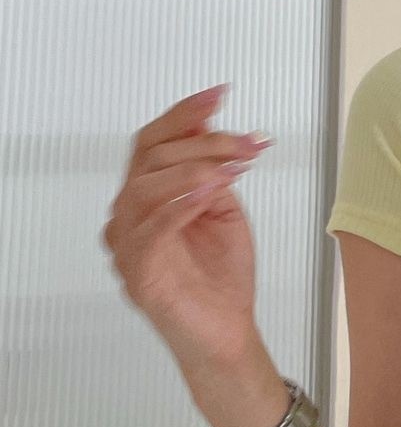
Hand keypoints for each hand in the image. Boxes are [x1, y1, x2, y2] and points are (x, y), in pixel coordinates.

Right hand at [102, 84, 271, 374]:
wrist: (227, 332)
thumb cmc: (221, 277)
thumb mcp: (223, 208)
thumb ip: (211, 169)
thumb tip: (210, 125)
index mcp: (146, 197)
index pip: (152, 143)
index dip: (183, 115)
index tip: (218, 95)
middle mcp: (129, 217)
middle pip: (151, 159)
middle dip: (203, 143)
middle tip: (246, 143)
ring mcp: (128, 246)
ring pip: (146, 189)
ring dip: (195, 169)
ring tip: (233, 165)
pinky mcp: (139, 273)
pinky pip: (151, 230)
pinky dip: (181, 205)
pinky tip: (210, 191)